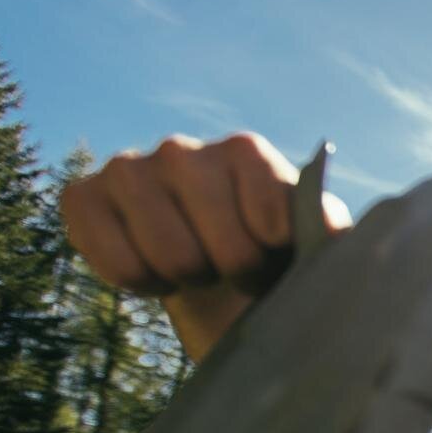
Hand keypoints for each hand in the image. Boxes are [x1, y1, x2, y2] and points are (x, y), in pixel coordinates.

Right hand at [59, 132, 351, 361]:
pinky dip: (140, 282)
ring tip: (199, 269)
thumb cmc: (275, 258)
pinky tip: (156, 270)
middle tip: (235, 271)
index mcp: (246, 151)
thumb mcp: (316, 245)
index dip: (275, 259)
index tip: (274, 258)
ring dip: (190, 281)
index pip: (269, 221)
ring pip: (170, 257)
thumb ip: (333, 234)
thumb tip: (348, 237)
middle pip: (222, 248)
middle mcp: (182, 150)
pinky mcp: (84, 197)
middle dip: (235, 275)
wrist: (214, 277)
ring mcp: (129, 168)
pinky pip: (115, 260)